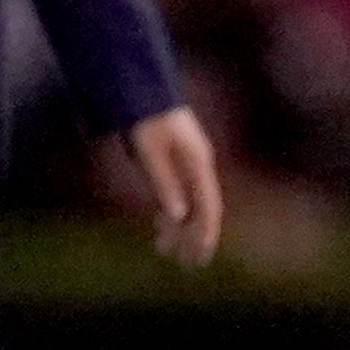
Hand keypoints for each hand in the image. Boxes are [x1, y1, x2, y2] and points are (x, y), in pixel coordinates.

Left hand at [108, 107, 223, 266]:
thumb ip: (164, 181)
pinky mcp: (174, 158)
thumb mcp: (150, 150)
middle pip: (200, 208)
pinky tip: (160, 223)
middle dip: (194, 236)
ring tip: (165, 250)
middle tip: (186, 263)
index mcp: (197, 163)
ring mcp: (187, 161)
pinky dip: (169, 210)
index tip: (200, 256)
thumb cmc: (145, 116)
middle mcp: (197, 165)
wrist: (141, 86)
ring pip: (188, 202)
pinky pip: (177, 191)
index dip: (206, 234)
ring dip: (179, 227)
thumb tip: (177, 215)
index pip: (208, 207)